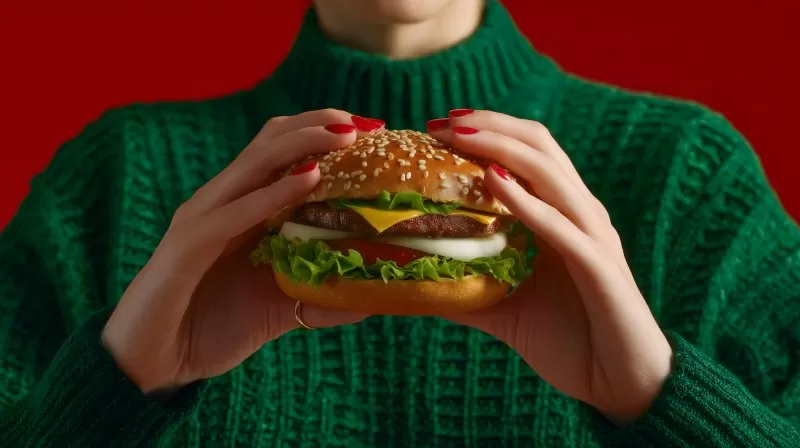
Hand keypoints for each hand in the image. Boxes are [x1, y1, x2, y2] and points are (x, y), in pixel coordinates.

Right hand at [101, 110, 384, 394]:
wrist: (153, 367)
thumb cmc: (214, 330)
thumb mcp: (280, 308)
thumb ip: (320, 297)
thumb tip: (371, 298)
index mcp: (243, 208)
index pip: (282, 151)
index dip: (324, 133)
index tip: (374, 129)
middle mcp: (222, 201)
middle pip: (271, 141)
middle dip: (320, 124)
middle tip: (368, 123)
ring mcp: (203, 218)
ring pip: (255, 163)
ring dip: (304, 143)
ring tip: (347, 135)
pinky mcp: (188, 245)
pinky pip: (236, 212)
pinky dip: (274, 193)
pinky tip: (310, 180)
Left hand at [428, 110, 672, 423]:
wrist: (621, 385)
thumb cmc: (568, 342)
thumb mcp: (506, 308)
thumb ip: (469, 289)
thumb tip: (418, 284)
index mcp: (563, 216)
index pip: (528, 153)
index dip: (487, 131)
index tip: (438, 126)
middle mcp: (582, 215)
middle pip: (540, 146)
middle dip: (490, 125)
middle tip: (442, 121)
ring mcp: (594, 237)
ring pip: (552, 174)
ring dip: (502, 148)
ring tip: (460, 135)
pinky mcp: (601, 268)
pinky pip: (562, 226)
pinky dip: (528, 201)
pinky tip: (494, 183)